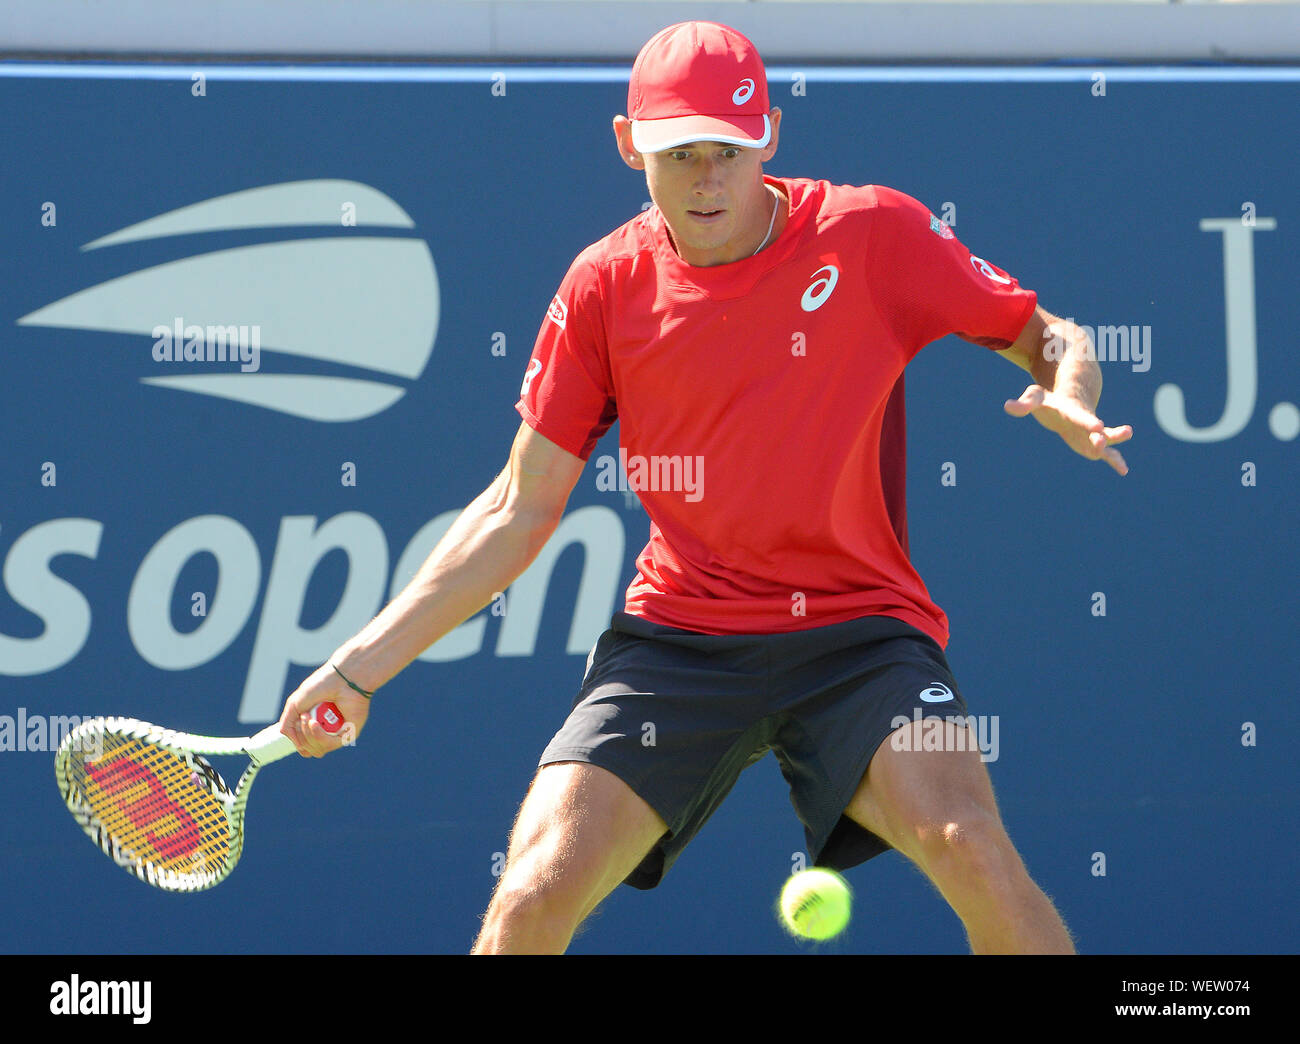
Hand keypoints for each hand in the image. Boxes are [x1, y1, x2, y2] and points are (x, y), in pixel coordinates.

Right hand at [278, 661, 371, 756]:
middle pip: (309, 750)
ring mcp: (338, 734)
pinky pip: (330, 745)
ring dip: (308, 735)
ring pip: (317, 750)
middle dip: (301, 735)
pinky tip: (315, 723)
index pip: (303, 745)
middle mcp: (327, 732)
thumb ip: (287, 725)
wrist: (340, 678)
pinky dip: (318, 736)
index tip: (297, 719)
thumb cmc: (321, 686)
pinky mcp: (348, 734)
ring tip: (309, 718)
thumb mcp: (295, 705)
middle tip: (304, 715)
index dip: (296, 738)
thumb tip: (295, 744)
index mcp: (315, 725)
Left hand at [1004, 384, 1132, 475]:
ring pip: (1106, 440)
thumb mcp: (1035, 397)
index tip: (1098, 426)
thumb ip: (1025, 403)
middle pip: (1096, 430)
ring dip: (1114, 445)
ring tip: (1123, 460)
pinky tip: (1124, 470)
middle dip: (1103, 435)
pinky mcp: (1093, 443)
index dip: (1088, 421)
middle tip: (1105, 439)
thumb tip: (1008, 406)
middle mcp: (1085, 422)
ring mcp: (1091, 433)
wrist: (1067, 401)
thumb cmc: (1049, 400)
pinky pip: (1107, 453)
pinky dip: (1115, 460)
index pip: (1080, 416)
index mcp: (1072, 410)